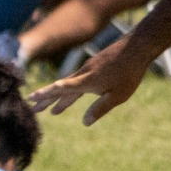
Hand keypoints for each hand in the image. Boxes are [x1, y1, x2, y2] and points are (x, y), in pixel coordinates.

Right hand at [27, 34, 150, 125]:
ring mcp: (89, 68)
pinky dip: (72, 90)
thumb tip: (85, 123)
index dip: (46, 95)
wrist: (137, 47)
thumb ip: (100, 109)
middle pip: (61, 88)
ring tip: (53, 111)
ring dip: (60, 98)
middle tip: (33, 109)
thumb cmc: (129, 73)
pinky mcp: (95, 65)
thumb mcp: (117, 96)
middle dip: (47, 100)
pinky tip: (74, 96)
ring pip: (70, 85)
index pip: (61, 89)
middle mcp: (83, 73)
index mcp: (86, 81)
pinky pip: (79, 80)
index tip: (32, 98)